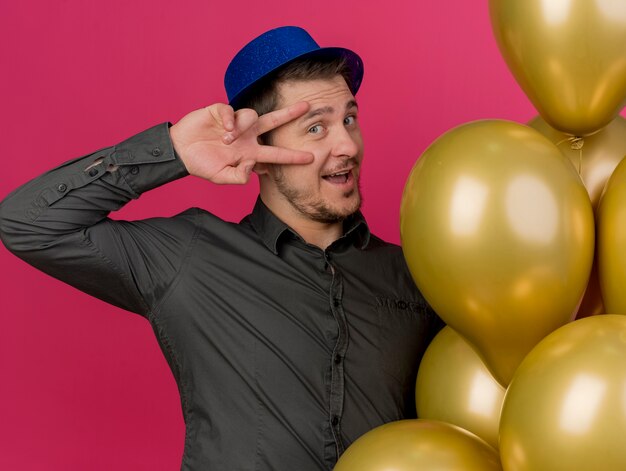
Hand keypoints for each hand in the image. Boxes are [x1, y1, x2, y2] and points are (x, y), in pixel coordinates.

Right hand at [170, 102, 312, 183]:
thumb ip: (238, 177)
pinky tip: (224, 129)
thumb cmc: (202, 164)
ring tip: (226, 140)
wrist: (180, 152)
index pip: (276, 153)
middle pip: (273, 122)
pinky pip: (231, 111)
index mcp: (250, 152)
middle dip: (289, 114)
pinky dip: (230, 119)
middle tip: (307, 106)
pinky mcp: (220, 113)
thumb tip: (251, 166)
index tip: (310, 158)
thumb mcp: (222, 177)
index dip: (292, 156)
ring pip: (251, 116)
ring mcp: (235, 123)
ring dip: (242, 128)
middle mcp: (246, 135)